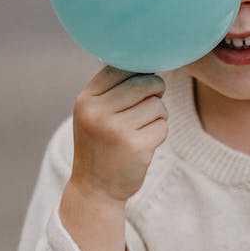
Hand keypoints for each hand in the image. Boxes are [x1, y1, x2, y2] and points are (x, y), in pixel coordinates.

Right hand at [68, 67, 168, 203]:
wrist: (94, 188)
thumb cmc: (101, 143)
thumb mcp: (95, 112)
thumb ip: (116, 88)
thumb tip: (151, 62)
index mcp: (86, 99)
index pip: (122, 68)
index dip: (139, 74)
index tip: (139, 88)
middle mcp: (98, 112)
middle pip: (146, 83)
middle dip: (154, 93)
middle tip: (147, 108)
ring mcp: (117, 130)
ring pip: (158, 105)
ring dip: (158, 116)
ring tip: (140, 130)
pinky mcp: (136, 147)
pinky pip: (163, 126)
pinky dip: (159, 133)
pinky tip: (143, 144)